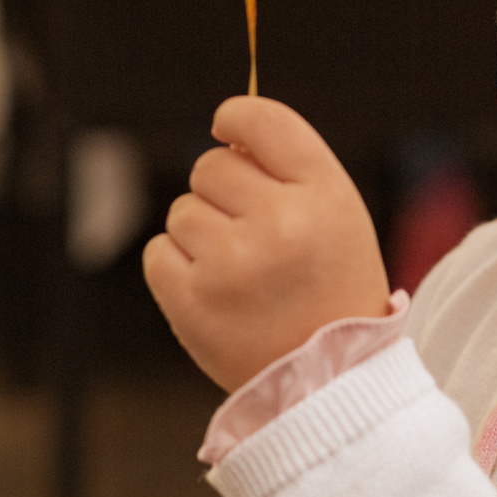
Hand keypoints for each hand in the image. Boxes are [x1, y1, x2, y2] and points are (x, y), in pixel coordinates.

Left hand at [142, 97, 388, 391]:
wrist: (329, 379)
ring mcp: (232, 264)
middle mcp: (280, 223)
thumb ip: (288, 165)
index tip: (227, 129)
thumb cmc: (329, 284)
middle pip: (211, 165)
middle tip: (255, 234)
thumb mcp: (337, 213)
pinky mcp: (192, 301)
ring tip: (241, 271)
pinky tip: (215, 290)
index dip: (235, 117)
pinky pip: (159, 251)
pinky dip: (178, 267)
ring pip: (183, 210)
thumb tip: (224, 130)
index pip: (262, 119)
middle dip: (223, 192)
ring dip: (202, 234)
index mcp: (324, 194)